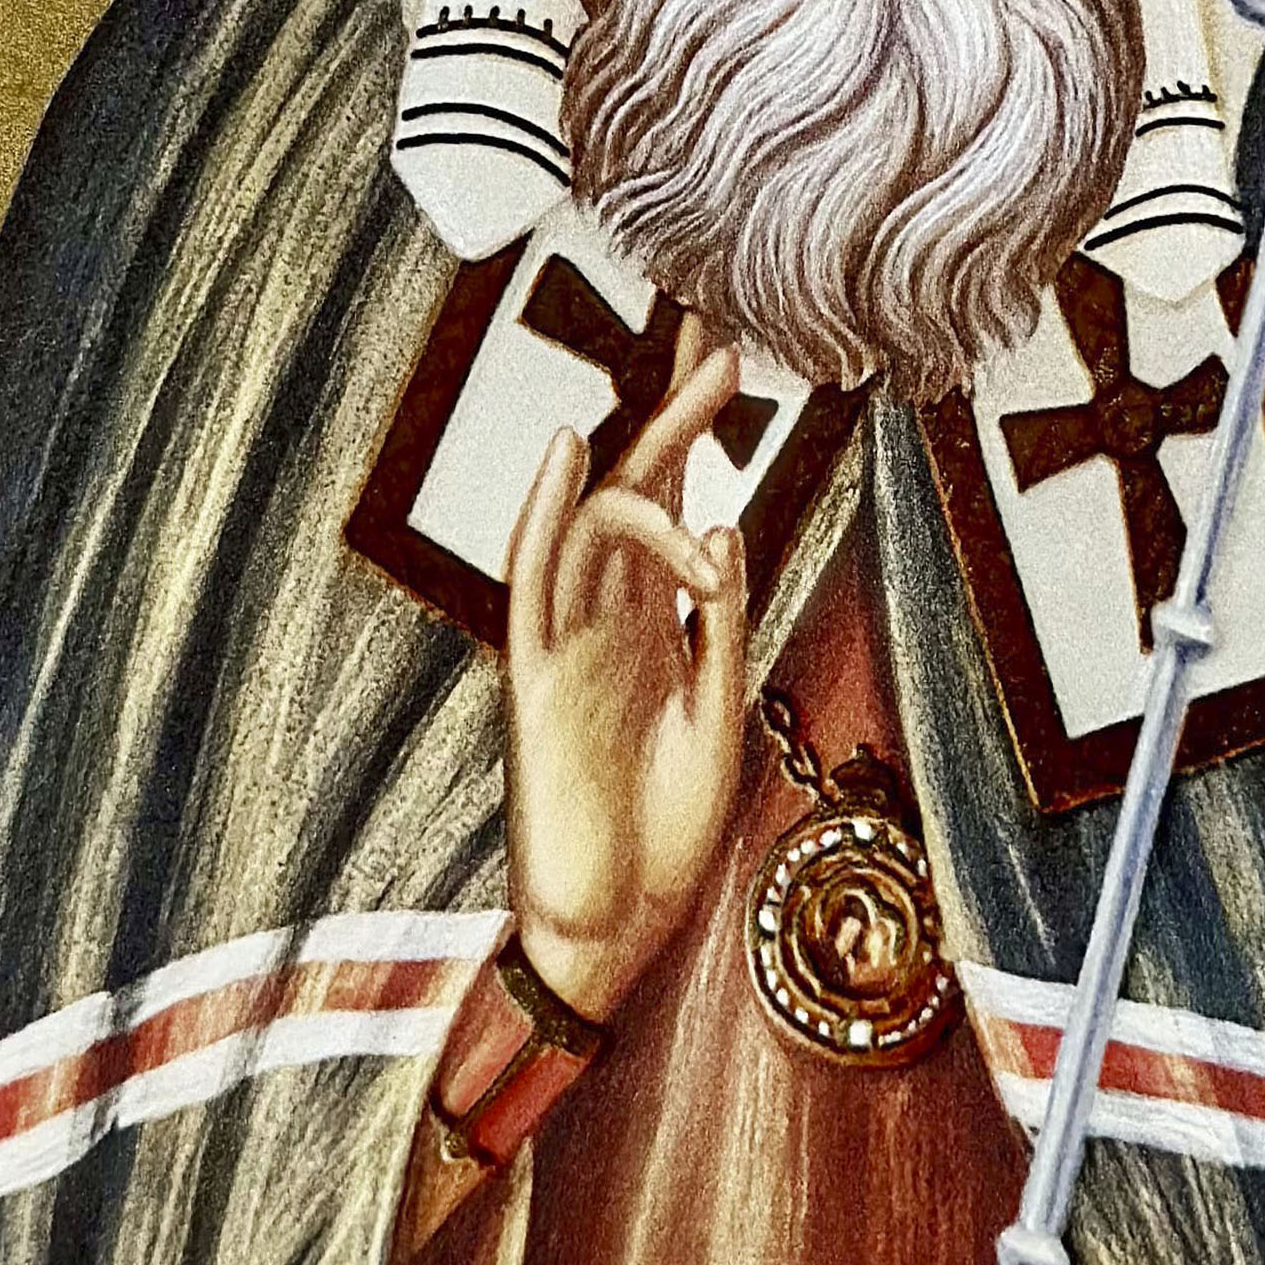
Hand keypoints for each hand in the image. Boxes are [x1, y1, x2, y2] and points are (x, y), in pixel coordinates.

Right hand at [502, 317, 748, 1026]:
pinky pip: (535, 583)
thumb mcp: (721, 716)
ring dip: (650, 449)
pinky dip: (549, 516)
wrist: (616, 924)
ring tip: (701, 384)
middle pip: (640, 490)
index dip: (696, 430)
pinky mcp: (537, 679)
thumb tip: (726, 524)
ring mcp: (569, 642)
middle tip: (725, 339)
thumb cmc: (664, 832)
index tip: (729, 355)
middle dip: (680, 413)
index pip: (675, 503)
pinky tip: (570, 454)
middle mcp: (609, 617)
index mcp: (654, 624)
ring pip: (599, 520)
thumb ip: (722, 626)